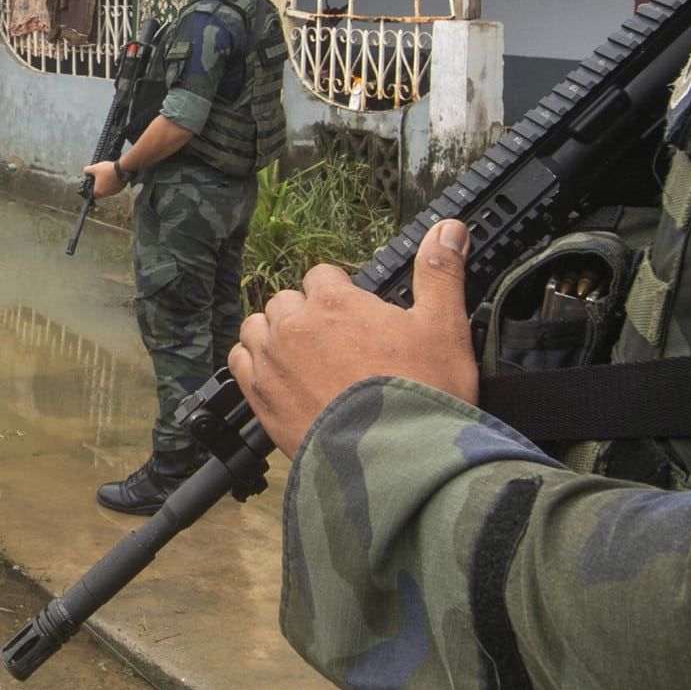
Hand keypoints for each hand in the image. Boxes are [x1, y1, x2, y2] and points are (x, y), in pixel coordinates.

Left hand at [86, 160, 125, 199]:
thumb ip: (87, 170)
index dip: (91, 185)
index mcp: (98, 192)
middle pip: (100, 190)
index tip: (93, 180)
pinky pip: (114, 187)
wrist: (121, 169)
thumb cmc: (107, 170)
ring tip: (107, 174)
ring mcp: (114, 192)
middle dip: (99, 184)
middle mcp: (106, 194)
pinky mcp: (120, 189)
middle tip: (100, 176)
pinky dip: (113, 183)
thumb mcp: (94, 168)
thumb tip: (85, 171)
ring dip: (106, 183)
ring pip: (107, 189)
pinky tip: (112, 175)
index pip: (92, 192)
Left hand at [231, 219, 477, 460]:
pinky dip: (254, 363)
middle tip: (339, 343)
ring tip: (307, 359)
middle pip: (288, 301)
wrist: (396, 463)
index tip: (358, 316)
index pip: (323, 275)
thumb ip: (440, 273)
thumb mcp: (444, 327)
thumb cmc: (422, 393)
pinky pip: (240, 363)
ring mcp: (272, 363)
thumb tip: (450, 226)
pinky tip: (278, 376)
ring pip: (258, 328)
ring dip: (277, 335)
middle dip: (308, 314)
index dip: (341, 293)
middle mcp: (294, 325)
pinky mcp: (260, 399)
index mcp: (335, 300)